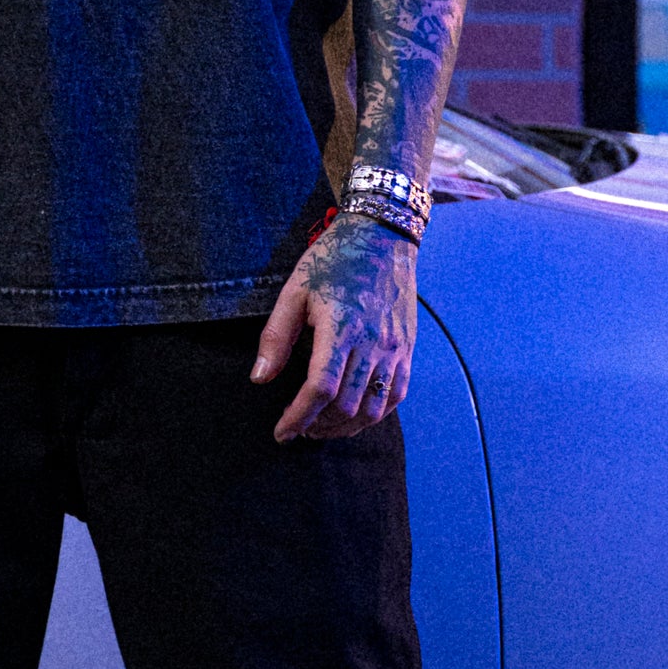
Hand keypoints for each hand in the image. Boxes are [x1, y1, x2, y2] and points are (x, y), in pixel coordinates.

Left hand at [253, 211, 417, 443]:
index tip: (282, 432)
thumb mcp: (294, 290)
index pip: (319, 388)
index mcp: (341, 326)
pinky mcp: (407, 349)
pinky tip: (353, 415)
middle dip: (318, 426)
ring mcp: (395, 348)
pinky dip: (374, 414)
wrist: (383, 236)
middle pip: (346, 404)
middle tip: (298, 429)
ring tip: (322, 428)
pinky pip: (395, 395)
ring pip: (374, 407)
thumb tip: (260, 378)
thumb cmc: (333, 260)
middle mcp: (373, 342)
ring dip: (345, 427)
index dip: (298, 417)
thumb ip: (276, 337)